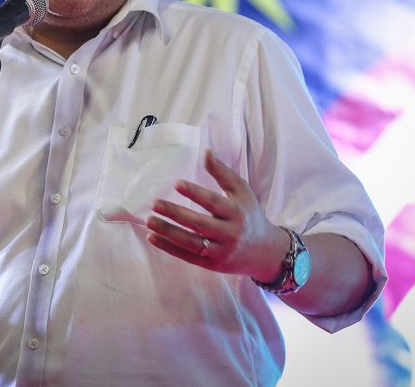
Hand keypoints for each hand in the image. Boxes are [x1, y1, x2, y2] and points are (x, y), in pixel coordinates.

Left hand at [145, 151, 287, 281]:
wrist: (265, 252)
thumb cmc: (249, 215)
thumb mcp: (242, 192)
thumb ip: (223, 173)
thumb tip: (205, 151)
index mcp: (236, 212)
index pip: (213, 202)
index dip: (195, 193)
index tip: (176, 183)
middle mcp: (229, 233)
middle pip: (199, 224)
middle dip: (176, 214)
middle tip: (154, 203)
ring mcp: (220, 251)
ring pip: (191, 242)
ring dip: (168, 232)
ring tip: (149, 220)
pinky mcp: (211, 264)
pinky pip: (187, 256)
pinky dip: (169, 248)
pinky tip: (152, 237)